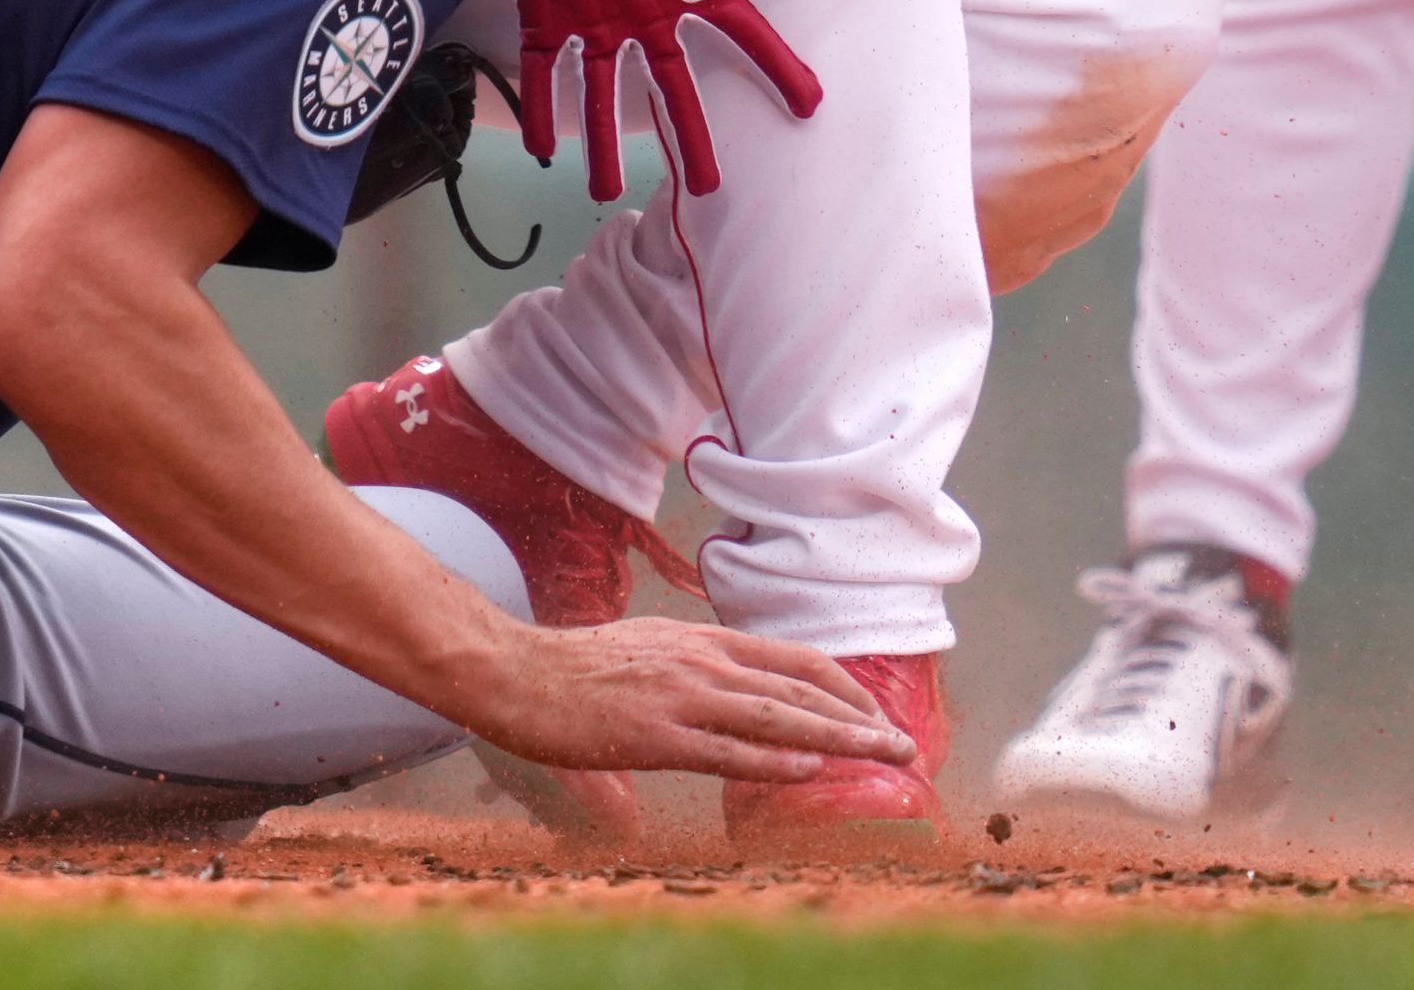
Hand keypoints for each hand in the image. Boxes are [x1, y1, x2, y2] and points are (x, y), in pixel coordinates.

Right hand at [451, 614, 913, 786]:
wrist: (510, 670)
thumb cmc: (565, 672)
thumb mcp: (636, 661)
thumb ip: (670, 695)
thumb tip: (666, 769)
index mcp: (699, 642)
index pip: (791, 659)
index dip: (842, 685)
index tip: (874, 713)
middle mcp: (700, 661)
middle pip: (799, 687)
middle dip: (859, 718)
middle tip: (904, 745)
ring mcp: (680, 695)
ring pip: (778, 717)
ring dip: (838, 738)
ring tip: (883, 757)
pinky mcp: (655, 733)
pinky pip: (727, 749)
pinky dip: (773, 761)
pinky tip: (809, 770)